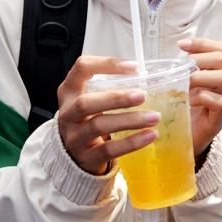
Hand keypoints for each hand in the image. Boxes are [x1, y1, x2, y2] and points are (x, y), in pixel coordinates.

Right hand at [56, 56, 158, 175]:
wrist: (72, 154)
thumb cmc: (87, 117)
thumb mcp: (88, 97)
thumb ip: (108, 86)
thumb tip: (146, 76)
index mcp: (68, 91)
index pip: (82, 68)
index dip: (107, 64)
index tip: (133, 67)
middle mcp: (67, 113)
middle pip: (86, 103)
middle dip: (116, 98)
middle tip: (142, 95)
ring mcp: (74, 137)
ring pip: (99, 126)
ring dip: (130, 121)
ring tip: (154, 117)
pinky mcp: (86, 157)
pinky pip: (109, 149)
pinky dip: (132, 142)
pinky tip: (150, 135)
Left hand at [177, 38, 221, 158]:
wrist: (187, 140)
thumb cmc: (183, 111)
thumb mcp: (180, 87)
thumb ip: (178, 73)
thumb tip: (160, 63)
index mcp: (215, 73)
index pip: (219, 50)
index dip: (202, 44)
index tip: (182, 45)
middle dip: (199, 59)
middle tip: (183, 68)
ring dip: (200, 77)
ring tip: (185, 84)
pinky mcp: (220, 117)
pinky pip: (219, 101)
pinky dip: (203, 97)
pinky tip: (190, 101)